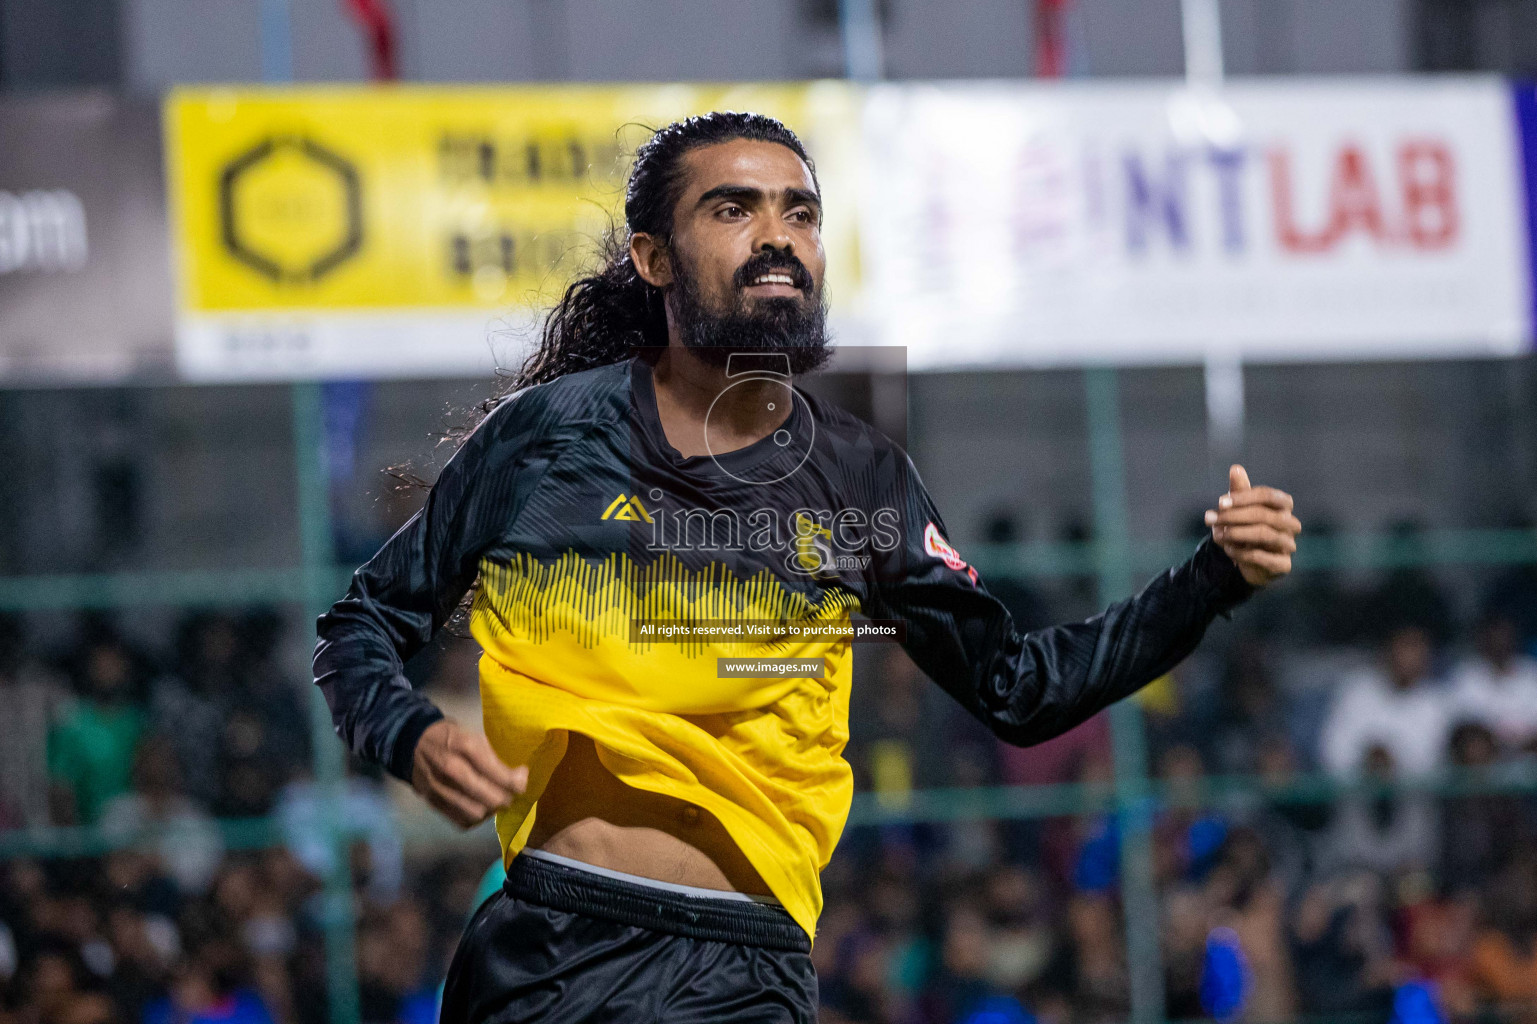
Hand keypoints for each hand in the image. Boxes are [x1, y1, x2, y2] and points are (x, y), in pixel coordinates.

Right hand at [411, 719, 527, 827]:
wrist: (413, 743)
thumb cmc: (451, 737)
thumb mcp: (473, 735)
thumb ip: (493, 756)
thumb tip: (517, 777)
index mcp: (465, 747)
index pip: (499, 774)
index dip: (517, 781)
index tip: (521, 776)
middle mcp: (452, 769)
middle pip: (491, 798)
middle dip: (507, 798)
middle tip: (511, 792)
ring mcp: (440, 788)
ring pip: (477, 813)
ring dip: (491, 810)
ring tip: (495, 799)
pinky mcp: (433, 802)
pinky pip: (461, 821)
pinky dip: (475, 818)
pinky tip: (479, 806)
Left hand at [1204, 464, 1300, 587]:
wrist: (1247, 561)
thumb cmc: (1245, 528)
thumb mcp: (1239, 509)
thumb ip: (1238, 491)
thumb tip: (1235, 468)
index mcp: (1283, 506)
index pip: (1267, 495)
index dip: (1243, 497)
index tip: (1220, 503)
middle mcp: (1290, 524)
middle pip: (1265, 515)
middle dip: (1234, 516)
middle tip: (1210, 519)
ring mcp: (1289, 545)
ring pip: (1266, 535)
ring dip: (1236, 533)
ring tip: (1217, 535)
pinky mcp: (1283, 565)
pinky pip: (1264, 558)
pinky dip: (1242, 553)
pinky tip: (1228, 550)